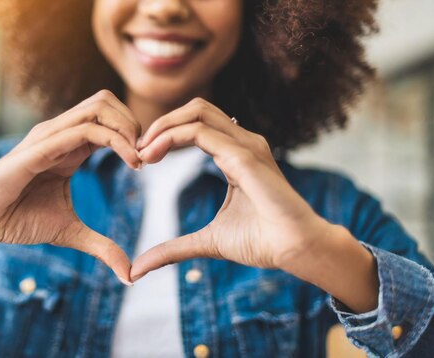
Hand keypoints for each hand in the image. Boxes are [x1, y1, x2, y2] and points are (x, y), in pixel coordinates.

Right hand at [0, 90, 140, 282]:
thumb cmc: (18, 219)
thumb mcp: (70, 232)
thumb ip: (101, 246)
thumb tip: (129, 273)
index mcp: (70, 146)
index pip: (109, 118)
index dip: (134, 134)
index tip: (150, 162)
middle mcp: (61, 133)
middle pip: (107, 101)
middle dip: (136, 122)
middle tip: (149, 155)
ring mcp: (49, 136)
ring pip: (99, 107)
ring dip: (128, 128)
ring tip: (140, 159)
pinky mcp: (39, 147)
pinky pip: (84, 130)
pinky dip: (114, 141)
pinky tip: (131, 163)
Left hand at [130, 98, 331, 280]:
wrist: (296, 250)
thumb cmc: (262, 242)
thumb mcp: (207, 242)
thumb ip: (173, 248)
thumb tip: (139, 268)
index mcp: (236, 154)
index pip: (196, 124)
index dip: (166, 134)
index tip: (142, 158)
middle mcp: (242, 142)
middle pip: (195, 108)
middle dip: (161, 123)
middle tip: (137, 150)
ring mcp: (246, 145)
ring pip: (196, 112)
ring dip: (162, 126)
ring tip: (142, 151)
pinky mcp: (244, 155)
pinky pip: (199, 132)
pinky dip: (170, 137)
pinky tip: (152, 155)